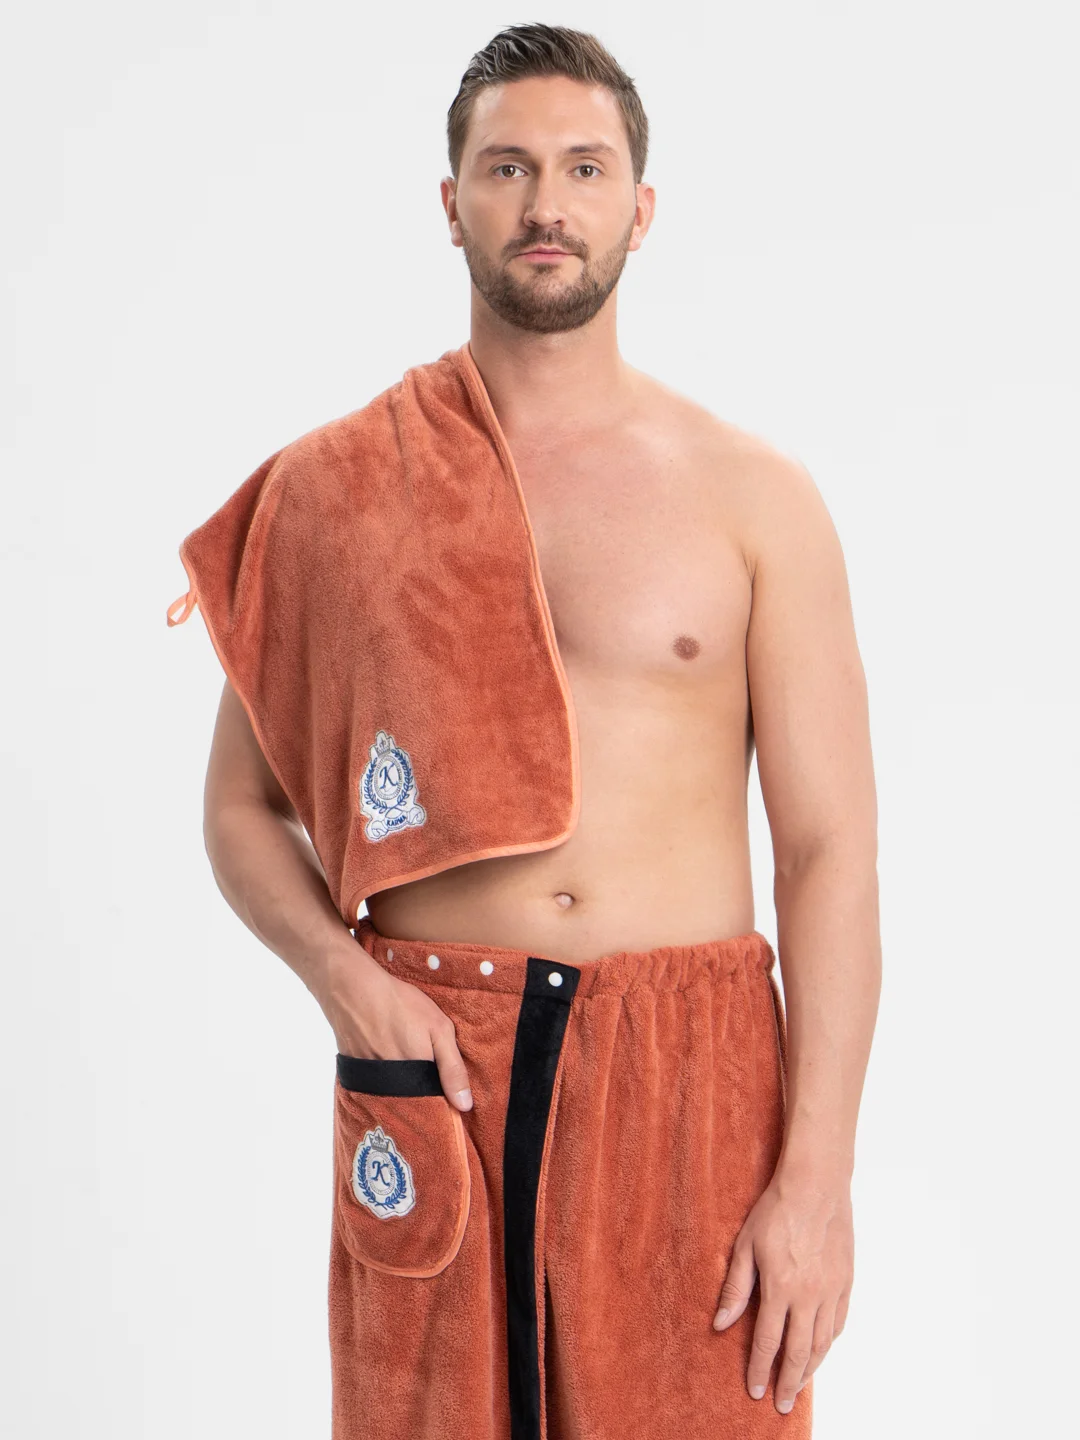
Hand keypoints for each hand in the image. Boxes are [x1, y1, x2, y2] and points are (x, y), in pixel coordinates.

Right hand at [322, 949, 473, 1111]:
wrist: (354, 991)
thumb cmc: (401, 1006)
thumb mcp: (438, 1029)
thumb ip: (453, 1068)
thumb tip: (465, 1106)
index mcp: (416, 1080)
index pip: (433, 1110)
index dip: (442, 1108)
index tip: (452, 1108)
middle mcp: (392, 1089)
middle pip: (412, 1107)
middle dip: (423, 1103)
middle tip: (431, 1090)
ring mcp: (371, 1084)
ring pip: (394, 1099)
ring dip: (403, 1094)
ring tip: (409, 1076)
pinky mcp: (356, 1076)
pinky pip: (374, 1090)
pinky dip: (384, 1084)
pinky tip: (388, 1065)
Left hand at [712, 1171, 852, 1411]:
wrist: (817, 1184)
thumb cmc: (776, 1209)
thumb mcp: (745, 1245)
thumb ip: (735, 1288)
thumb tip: (721, 1325)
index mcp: (780, 1288)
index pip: (768, 1341)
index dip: (760, 1369)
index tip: (755, 1390)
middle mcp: (809, 1296)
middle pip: (799, 1353)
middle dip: (789, 1383)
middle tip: (783, 1405)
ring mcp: (832, 1290)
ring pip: (822, 1343)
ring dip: (810, 1369)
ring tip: (799, 1385)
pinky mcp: (847, 1282)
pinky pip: (839, 1323)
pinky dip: (829, 1344)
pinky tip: (821, 1351)